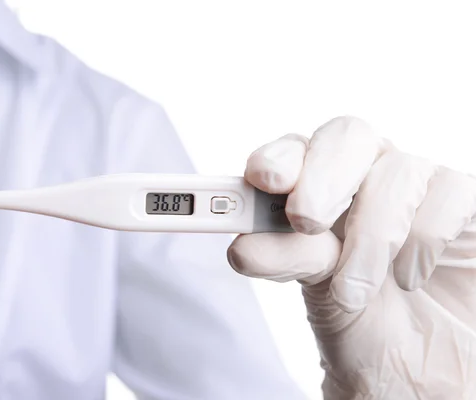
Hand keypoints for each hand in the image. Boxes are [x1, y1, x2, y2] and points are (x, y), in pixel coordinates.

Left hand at [227, 116, 475, 398]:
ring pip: (397, 171)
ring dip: (370, 234)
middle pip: (347, 135)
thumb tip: (242, 246)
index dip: (278, 155)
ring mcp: (416, 185)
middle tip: (306, 220)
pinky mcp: (461, 204)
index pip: (296, 149)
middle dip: (322, 177)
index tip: (263, 177)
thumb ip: (285, 259)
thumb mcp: (317, 290)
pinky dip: (424, 236)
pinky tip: (408, 275)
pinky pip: (451, 192)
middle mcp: (366, 174)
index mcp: (319, 185)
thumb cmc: (364, 319)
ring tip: (354, 291)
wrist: (421, 359)